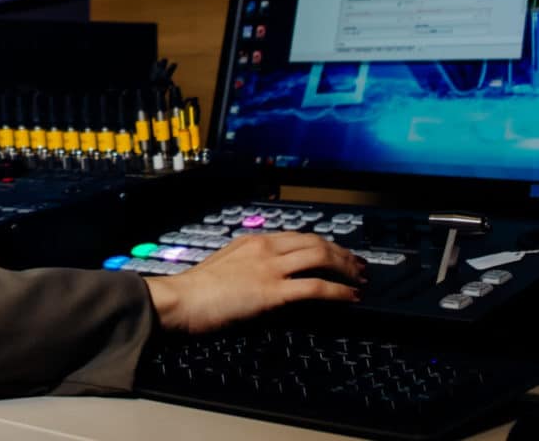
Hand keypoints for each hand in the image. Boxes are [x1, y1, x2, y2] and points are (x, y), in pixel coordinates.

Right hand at [143, 232, 365, 334]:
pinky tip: (351, 296)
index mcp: (253, 241)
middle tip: (357, 264)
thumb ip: (248, 266)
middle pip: (315, 242)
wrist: (178, 301)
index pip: (298, 236)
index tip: (336, 253)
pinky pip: (316, 287)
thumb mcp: (224, 267)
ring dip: (346, 268)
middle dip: (341, 252)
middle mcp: (265, 248)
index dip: (323, 244)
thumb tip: (267, 278)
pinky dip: (339, 291)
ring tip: (360, 279)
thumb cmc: (194, 291)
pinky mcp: (273, 292)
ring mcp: (270, 268)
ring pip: (321, 258)